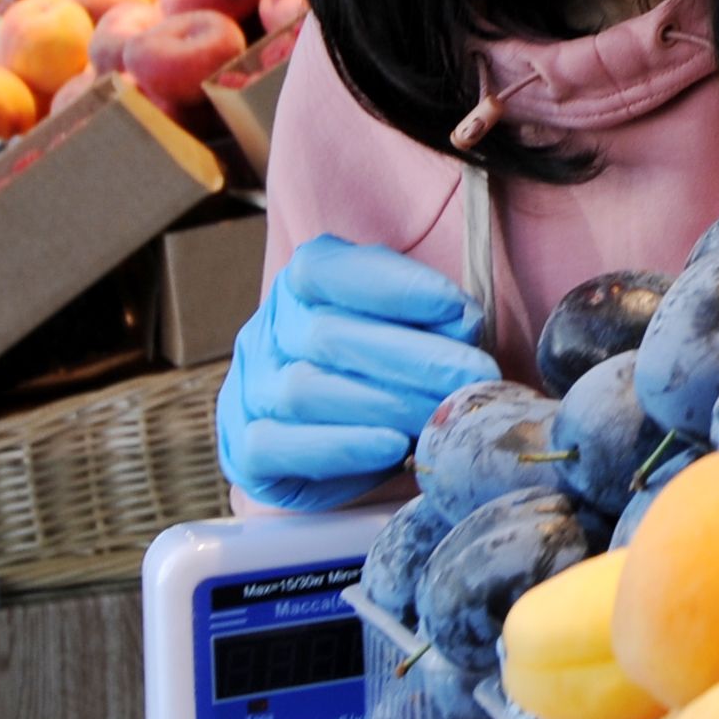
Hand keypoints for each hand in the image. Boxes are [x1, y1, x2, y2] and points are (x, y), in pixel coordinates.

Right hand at [217, 234, 498, 512]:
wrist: (332, 432)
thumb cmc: (382, 365)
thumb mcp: (410, 323)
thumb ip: (434, 315)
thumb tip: (463, 323)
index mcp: (304, 282)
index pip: (331, 270)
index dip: (396, 287)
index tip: (460, 310)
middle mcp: (269, 330)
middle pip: (327, 336)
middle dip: (412, 358)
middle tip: (472, 377)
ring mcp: (250, 388)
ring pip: (303, 390)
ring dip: (384, 405)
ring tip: (440, 416)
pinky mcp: (246, 448)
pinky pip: (277, 446)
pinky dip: (340, 447)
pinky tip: (391, 446)